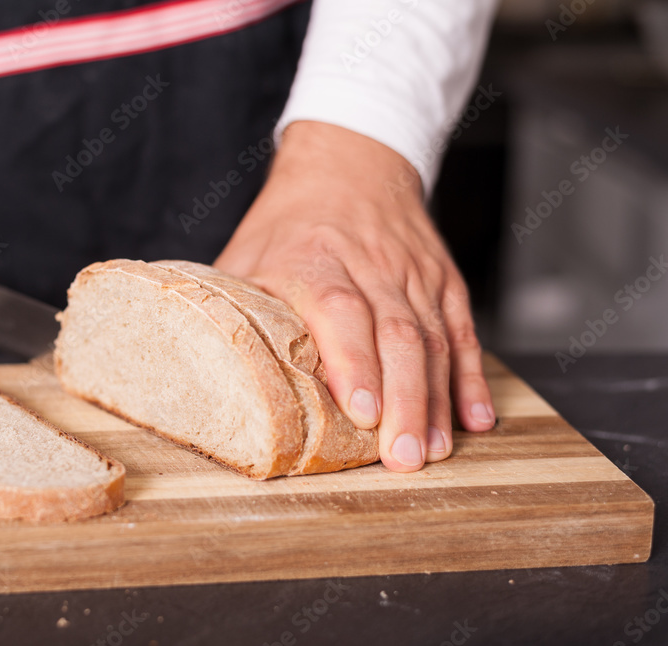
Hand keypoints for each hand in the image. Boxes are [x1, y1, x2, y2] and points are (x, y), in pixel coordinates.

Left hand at [214, 121, 495, 471]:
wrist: (349, 164)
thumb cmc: (287, 223)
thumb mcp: (245, 255)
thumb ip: (231, 309)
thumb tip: (193, 371)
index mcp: (313, 259)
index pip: (340, 309)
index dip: (354, 362)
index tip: (362, 412)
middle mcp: (370, 266)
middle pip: (395, 334)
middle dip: (404, 400)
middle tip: (402, 458)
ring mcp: (413, 273)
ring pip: (433, 339)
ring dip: (436, 400)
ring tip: (432, 451)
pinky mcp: (443, 280)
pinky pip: (461, 331)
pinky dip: (471, 377)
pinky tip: (474, 419)